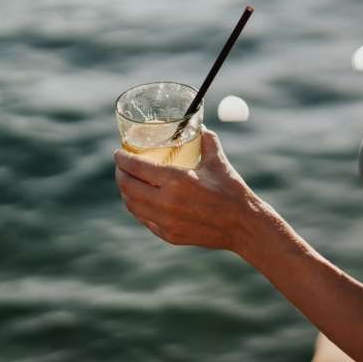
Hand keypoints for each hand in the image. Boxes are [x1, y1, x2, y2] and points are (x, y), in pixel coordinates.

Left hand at [114, 126, 266, 252]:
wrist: (243, 225)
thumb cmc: (232, 191)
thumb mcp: (218, 161)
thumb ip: (207, 140)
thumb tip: (199, 126)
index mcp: (176, 180)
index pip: (136, 167)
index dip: (122, 158)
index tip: (119, 152)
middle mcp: (166, 202)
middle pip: (127, 186)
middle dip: (120, 173)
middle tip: (122, 166)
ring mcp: (165, 221)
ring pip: (132, 205)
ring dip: (126, 192)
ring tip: (128, 182)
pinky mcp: (169, 235)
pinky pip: (145, 220)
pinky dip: (139, 208)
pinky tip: (142, 201)